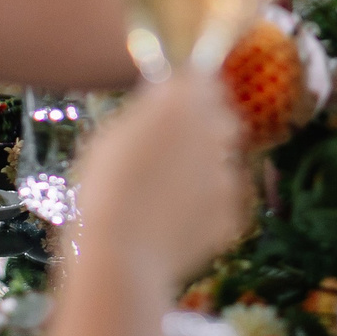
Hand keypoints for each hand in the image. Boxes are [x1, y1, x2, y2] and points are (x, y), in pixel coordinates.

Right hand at [69, 72, 250, 279]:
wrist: (121, 256)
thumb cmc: (104, 193)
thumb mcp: (112, 138)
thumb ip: (148, 112)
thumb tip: (165, 96)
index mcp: (180, 105)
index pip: (202, 79)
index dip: (192, 91)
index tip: (181, 102)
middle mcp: (212, 132)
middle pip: (223, 116)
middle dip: (206, 127)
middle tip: (178, 147)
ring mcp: (227, 174)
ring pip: (224, 161)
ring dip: (206, 169)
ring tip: (167, 195)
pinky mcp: (232, 212)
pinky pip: (223, 201)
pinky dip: (206, 208)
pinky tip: (174, 222)